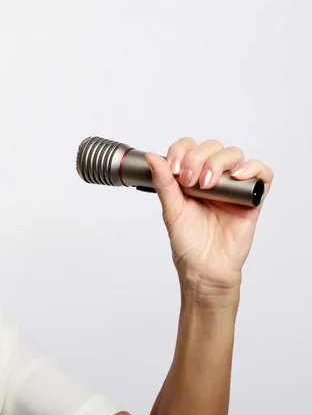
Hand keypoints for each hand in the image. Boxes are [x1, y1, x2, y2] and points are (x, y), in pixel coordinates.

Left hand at [144, 138, 272, 306]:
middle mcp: (212, 178)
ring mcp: (232, 186)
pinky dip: (253, 168)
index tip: (174, 169)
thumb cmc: (188, 242)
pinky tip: (238, 177)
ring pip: (234, 155)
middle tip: (190, 181)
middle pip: (211, 147)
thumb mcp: (171, 210)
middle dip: (198, 158)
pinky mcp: (252, 198)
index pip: (188, 147)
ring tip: (208, 184)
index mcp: (190, 177)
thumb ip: (163, 183)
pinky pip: (262, 173)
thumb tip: (152, 157)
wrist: (205, 268)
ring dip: (219, 162)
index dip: (181, 151)